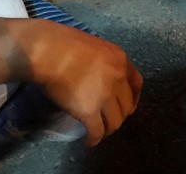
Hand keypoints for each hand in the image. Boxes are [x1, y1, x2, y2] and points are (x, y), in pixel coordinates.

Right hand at [33, 21, 142, 145]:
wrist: (48, 51)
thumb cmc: (63, 43)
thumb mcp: (93, 46)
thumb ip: (102, 61)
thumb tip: (98, 74)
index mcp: (120, 59)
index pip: (137, 82)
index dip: (133, 97)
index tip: (127, 104)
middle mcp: (118, 78)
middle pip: (127, 105)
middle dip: (119, 115)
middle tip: (109, 119)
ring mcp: (105, 96)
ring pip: (115, 122)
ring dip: (108, 129)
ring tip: (99, 132)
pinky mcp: (89, 111)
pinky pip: (97, 131)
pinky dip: (94, 139)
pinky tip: (89, 142)